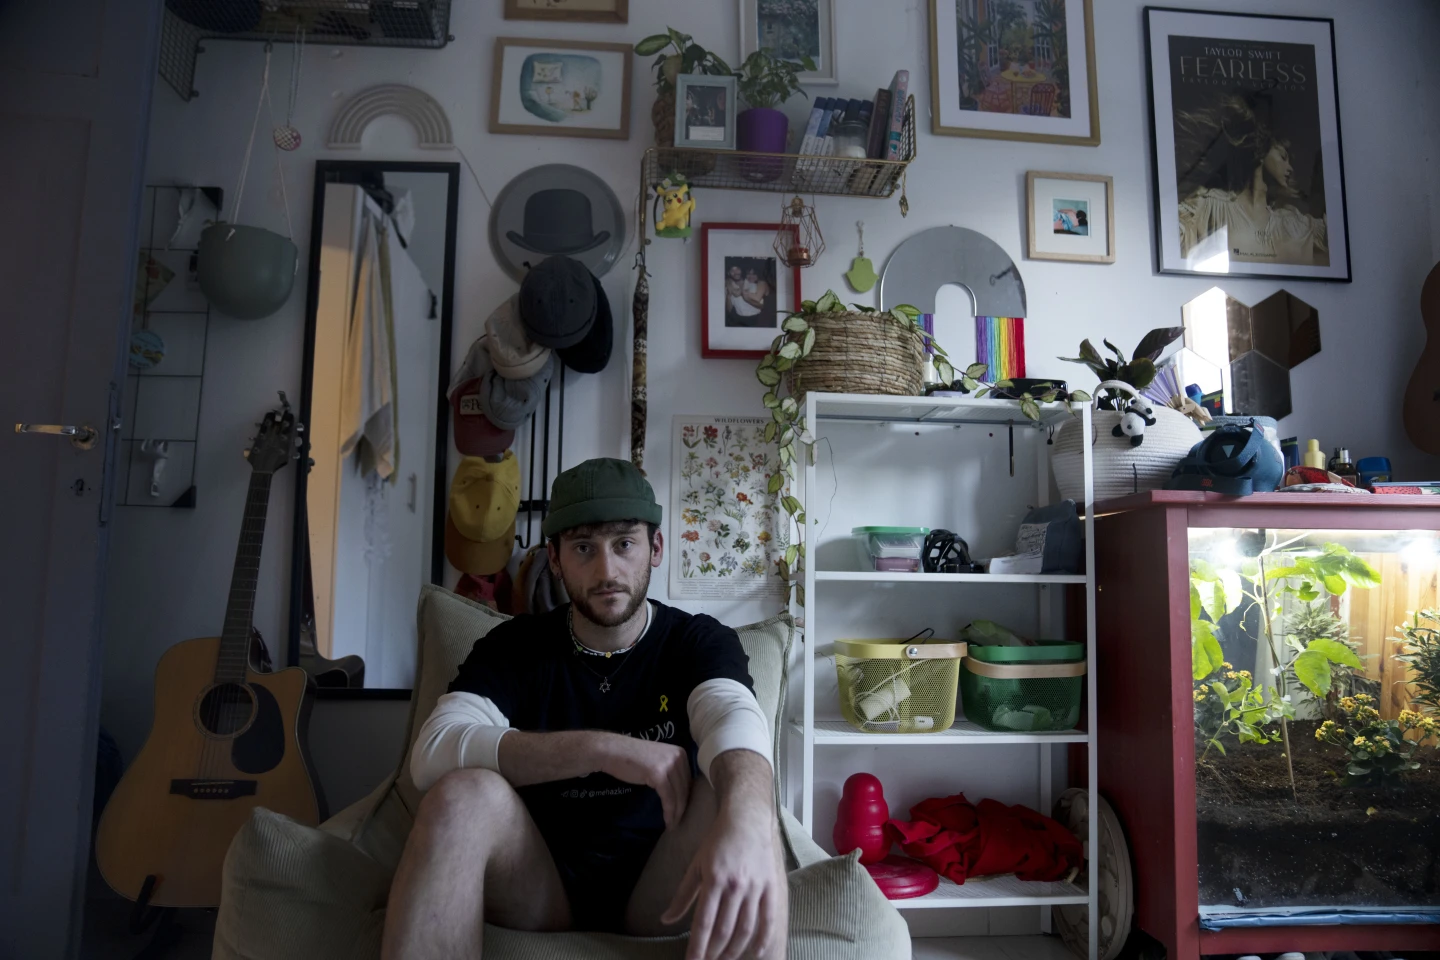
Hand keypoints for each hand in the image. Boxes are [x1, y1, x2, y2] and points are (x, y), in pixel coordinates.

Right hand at [597, 734, 691, 829]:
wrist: (613, 751)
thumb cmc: (632, 758)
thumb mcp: (658, 761)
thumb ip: (671, 770)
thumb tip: (682, 791)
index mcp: (680, 752)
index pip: (688, 779)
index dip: (686, 797)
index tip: (682, 811)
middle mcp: (678, 756)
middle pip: (685, 788)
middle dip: (682, 807)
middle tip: (678, 822)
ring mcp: (669, 764)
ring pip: (678, 795)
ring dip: (677, 813)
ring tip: (673, 825)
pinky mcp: (659, 774)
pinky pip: (668, 798)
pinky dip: (669, 812)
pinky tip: (667, 821)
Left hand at [661, 808, 786, 959]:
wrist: (747, 820)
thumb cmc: (717, 842)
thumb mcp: (695, 865)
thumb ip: (682, 895)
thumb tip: (666, 919)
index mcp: (713, 880)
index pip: (704, 922)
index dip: (697, 946)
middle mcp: (735, 886)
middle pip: (724, 930)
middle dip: (714, 952)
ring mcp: (755, 887)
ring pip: (745, 928)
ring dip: (734, 950)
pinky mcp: (770, 886)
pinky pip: (768, 919)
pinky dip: (763, 939)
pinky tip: (755, 952)